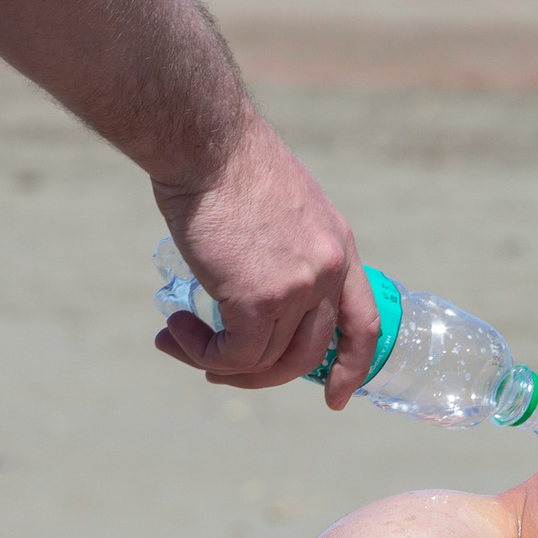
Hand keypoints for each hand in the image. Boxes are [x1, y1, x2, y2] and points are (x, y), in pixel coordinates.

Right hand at [151, 114, 379, 406]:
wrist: (204, 141)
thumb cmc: (225, 163)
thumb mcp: (279, 207)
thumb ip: (283, 250)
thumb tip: (254, 290)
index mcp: (339, 247)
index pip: (362, 322)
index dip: (352, 365)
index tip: (336, 397)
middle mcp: (328, 270)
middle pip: (308, 354)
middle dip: (263, 375)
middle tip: (215, 368)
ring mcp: (298, 287)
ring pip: (267, 361)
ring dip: (218, 362)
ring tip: (179, 341)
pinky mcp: (259, 299)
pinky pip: (235, 355)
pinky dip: (202, 354)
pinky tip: (175, 330)